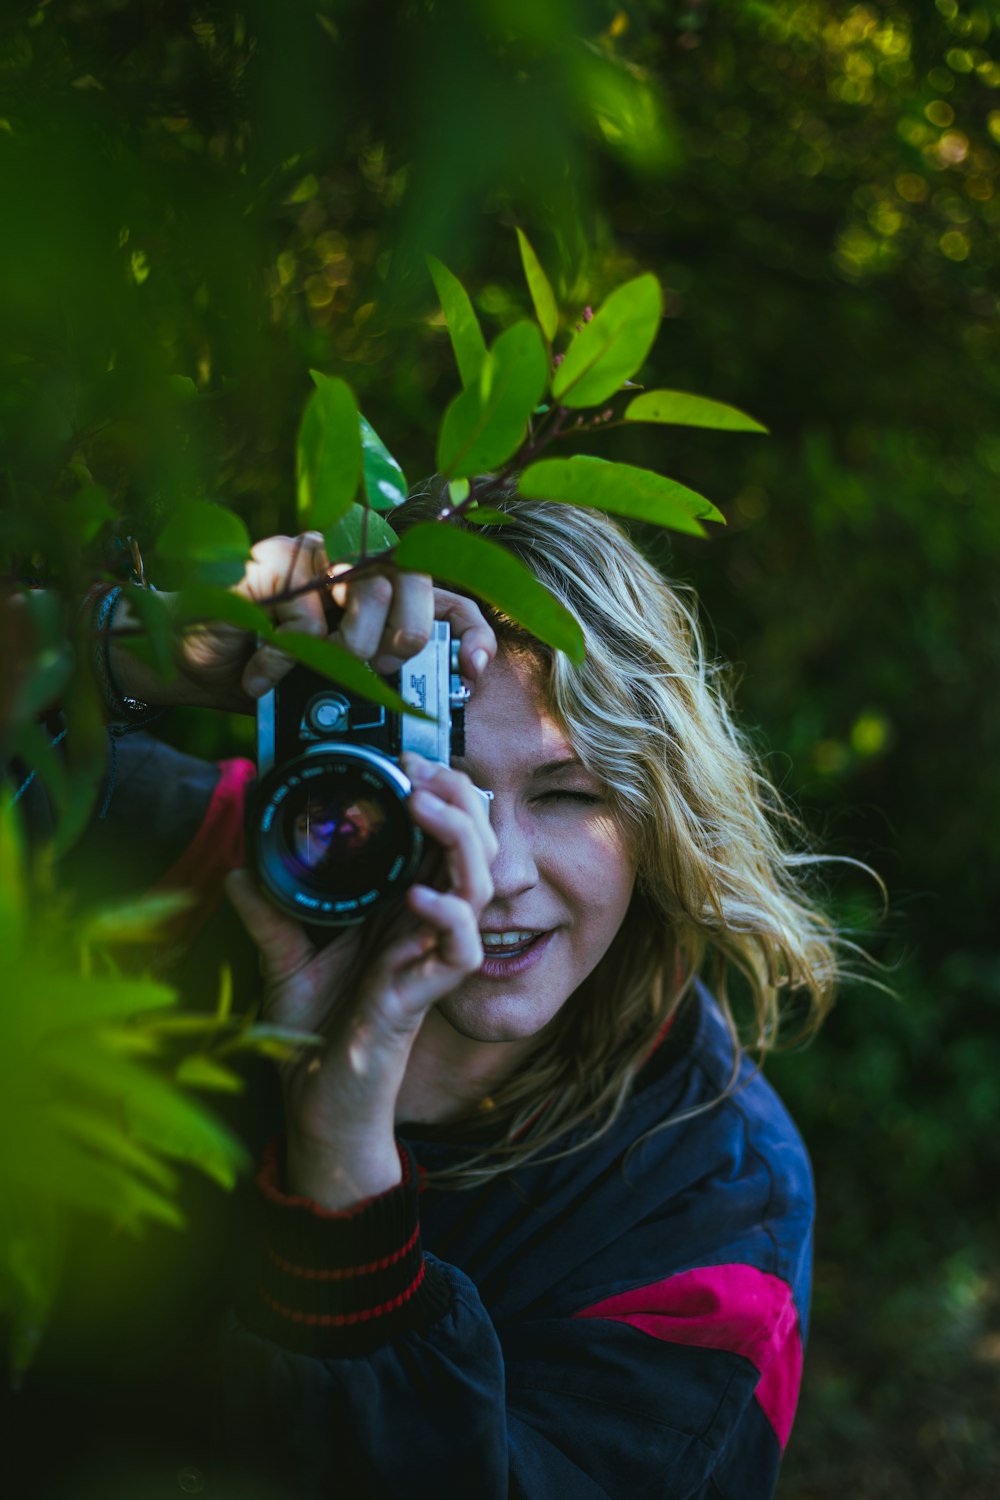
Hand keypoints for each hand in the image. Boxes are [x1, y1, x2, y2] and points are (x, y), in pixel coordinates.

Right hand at [111, 531, 497, 710]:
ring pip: (370, 595)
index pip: (451, 602)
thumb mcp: (342, 690)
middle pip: (417, 587)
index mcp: (387, 597)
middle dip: (397, 646)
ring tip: (305, 673)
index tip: (472, 673)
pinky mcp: (276, 558)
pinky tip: (260, 674)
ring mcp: (319, 556)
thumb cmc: (275, 677)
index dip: (472, 636)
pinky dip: (281, 662)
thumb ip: (386, 684)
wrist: (196, 665)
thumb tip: (439, 705)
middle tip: (363, 673)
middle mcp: (360, 566)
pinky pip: (305, 614)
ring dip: (340, 655)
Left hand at [225, 755, 497, 1209]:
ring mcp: (431, 958)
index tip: (407, 759)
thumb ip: (270, 914)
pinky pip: (463, 951)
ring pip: (480, 887)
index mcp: (400, 909)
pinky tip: (417, 897)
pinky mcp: (426, 995)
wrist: (316, 1105)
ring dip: (460, 839)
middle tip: (423, 772)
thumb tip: (239, 868)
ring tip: (424, 807)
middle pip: (476, 849)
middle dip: (460, 801)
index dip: (438, 793)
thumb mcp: (284, 961)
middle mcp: (424, 927)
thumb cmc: (313, 1037)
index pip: (442, 838)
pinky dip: (447, 918)